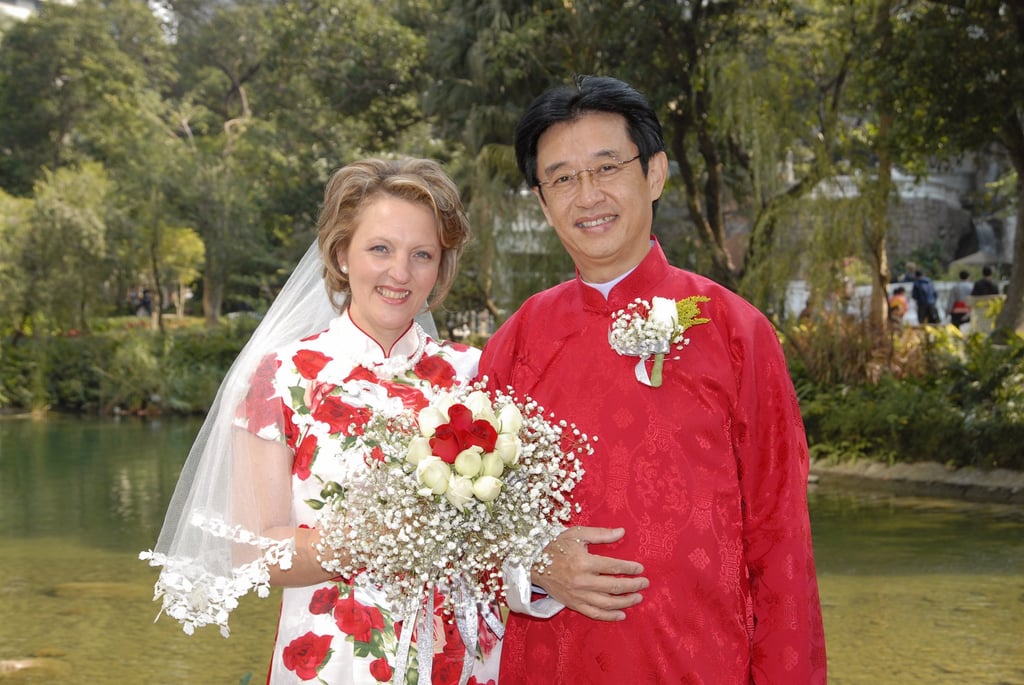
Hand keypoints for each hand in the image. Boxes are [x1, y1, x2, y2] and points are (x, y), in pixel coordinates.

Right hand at [531, 526, 647, 621]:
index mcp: (584, 562)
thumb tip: (622, 532)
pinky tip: (622, 615)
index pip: (614, 567)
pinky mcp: (573, 604)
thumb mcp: (577, 534)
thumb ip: (600, 534)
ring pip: (607, 603)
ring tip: (638, 598)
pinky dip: (609, 616)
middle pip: (614, 587)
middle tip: (645, 584)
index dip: (630, 568)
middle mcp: (582, 581)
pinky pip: (594, 613)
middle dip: (633, 586)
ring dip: (625, 602)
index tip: (640, 568)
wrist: (533, 564)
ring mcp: (578, 595)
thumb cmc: (556, 546)